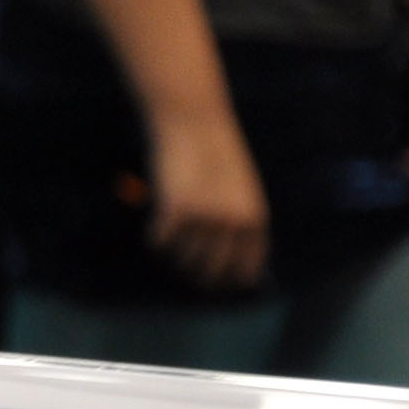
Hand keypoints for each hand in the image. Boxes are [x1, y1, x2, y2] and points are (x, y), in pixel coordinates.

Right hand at [145, 107, 270, 291]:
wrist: (195, 122)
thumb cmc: (216, 152)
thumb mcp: (240, 188)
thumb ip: (238, 219)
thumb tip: (221, 255)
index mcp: (254, 219)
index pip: (246, 269)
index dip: (229, 282)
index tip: (214, 286)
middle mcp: (232, 224)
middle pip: (211, 270)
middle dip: (195, 275)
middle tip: (183, 272)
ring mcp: (204, 219)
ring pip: (182, 257)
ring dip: (173, 255)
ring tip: (169, 242)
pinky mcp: (175, 210)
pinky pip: (159, 241)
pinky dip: (155, 237)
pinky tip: (155, 227)